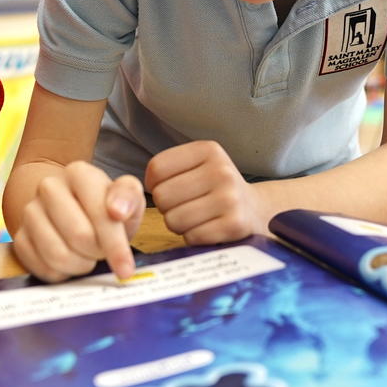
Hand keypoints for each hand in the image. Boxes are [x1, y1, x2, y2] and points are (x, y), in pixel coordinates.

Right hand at [11, 162, 142, 282]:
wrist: (70, 205)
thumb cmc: (104, 204)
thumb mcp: (127, 196)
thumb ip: (128, 197)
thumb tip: (117, 211)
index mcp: (79, 174)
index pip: (100, 215)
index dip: (116, 246)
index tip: (126, 269)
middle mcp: (49, 188)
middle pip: (79, 237)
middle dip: (98, 252)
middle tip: (102, 251)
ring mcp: (30, 212)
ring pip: (57, 256)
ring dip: (80, 265)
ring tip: (88, 256)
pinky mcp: (20, 237)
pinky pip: (42, 268)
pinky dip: (62, 273)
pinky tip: (71, 262)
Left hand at [147, 141, 263, 244]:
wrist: (256, 210)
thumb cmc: (215, 189)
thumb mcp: (198, 165)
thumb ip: (167, 170)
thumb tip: (130, 194)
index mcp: (208, 150)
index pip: (156, 169)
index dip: (155, 185)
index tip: (171, 188)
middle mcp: (221, 170)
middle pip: (162, 196)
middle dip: (167, 207)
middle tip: (186, 206)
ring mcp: (230, 198)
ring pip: (173, 219)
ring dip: (179, 224)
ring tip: (197, 217)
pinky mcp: (234, 225)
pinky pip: (191, 236)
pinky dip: (193, 237)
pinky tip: (208, 228)